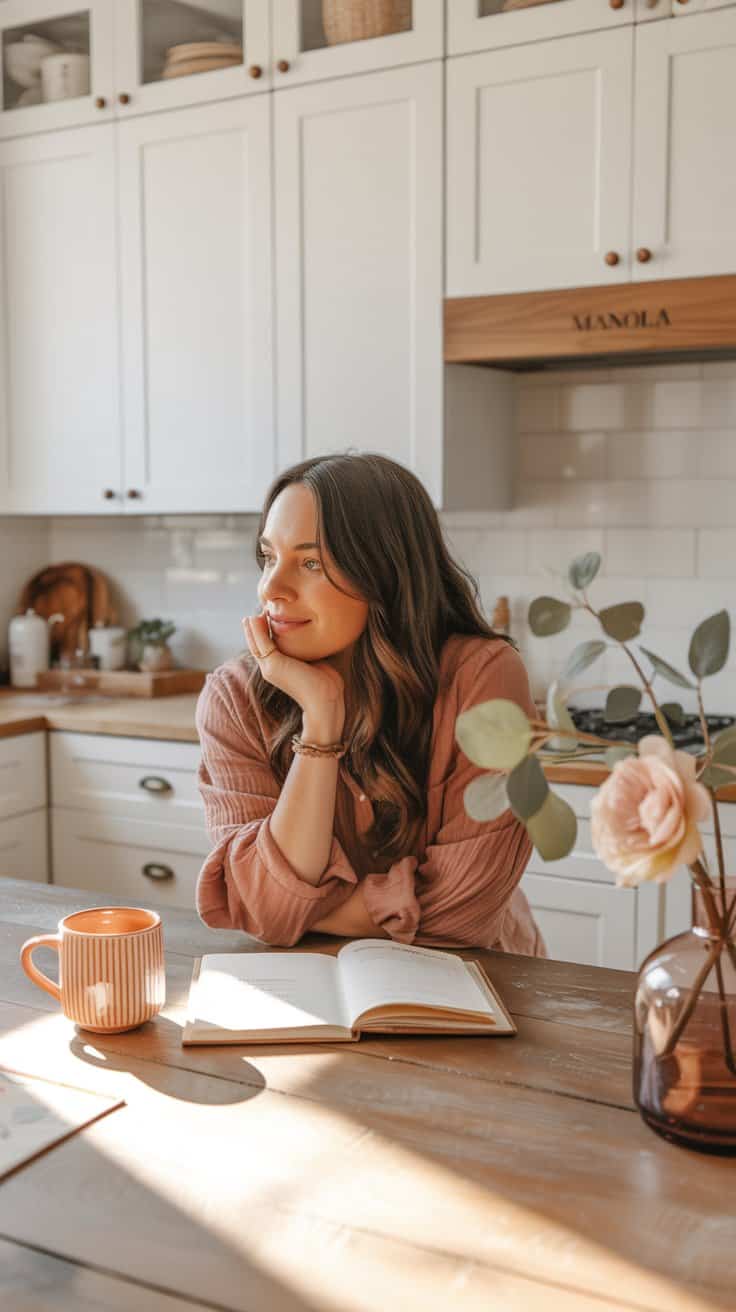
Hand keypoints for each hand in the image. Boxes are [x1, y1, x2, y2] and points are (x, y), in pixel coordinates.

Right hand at [242, 613, 344, 727]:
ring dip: (252, 628)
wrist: (325, 701)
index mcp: (279, 670)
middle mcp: (270, 669)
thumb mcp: (315, 662)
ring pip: (256, 644)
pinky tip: (256, 617)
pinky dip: (257, 630)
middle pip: (256, 646)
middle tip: (255, 614)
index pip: (266, 649)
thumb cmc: (326, 685)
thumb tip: (317, 638)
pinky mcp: (273, 664)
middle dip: (254, 630)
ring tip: (253, 614)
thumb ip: (309, 652)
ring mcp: (269, 668)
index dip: (264, 635)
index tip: (266, 618)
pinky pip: (261, 642)